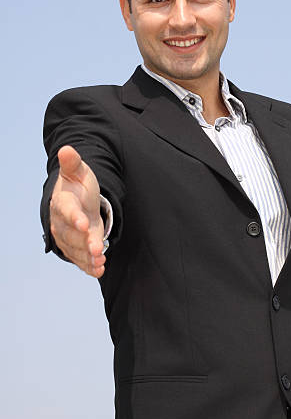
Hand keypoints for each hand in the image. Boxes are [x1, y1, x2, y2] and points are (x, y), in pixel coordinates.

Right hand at [50, 145, 105, 277]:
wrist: (75, 200)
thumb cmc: (77, 185)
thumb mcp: (78, 171)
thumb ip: (73, 163)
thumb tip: (67, 149)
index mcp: (63, 202)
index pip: (67, 210)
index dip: (74, 217)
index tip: (83, 223)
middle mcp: (62, 223)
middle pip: (71, 235)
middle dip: (84, 243)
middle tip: (97, 249)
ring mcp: (68, 237)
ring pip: (75, 250)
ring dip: (87, 257)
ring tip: (100, 261)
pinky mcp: (75, 247)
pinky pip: (80, 259)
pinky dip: (88, 266)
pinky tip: (99, 269)